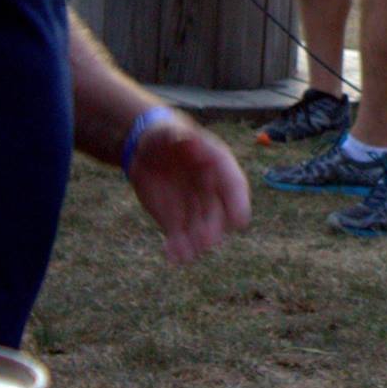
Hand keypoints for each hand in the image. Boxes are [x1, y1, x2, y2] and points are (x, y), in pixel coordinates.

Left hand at [125, 115, 251, 264]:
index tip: (240, 222)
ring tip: (185, 255)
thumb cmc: (163, 135)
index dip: (238, 203)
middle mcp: (211, 190)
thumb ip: (179, 135)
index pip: (234, 185)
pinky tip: (173, 257)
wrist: (146, 151)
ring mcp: (195, 207)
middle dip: (214, 230)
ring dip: (196, 245)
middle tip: (207, 243)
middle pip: (219, 214)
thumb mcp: (167, 131)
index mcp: (217, 165)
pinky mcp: (177, 220)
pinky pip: (180, 237)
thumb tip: (190, 140)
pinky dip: (178, 249)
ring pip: (200, 231)